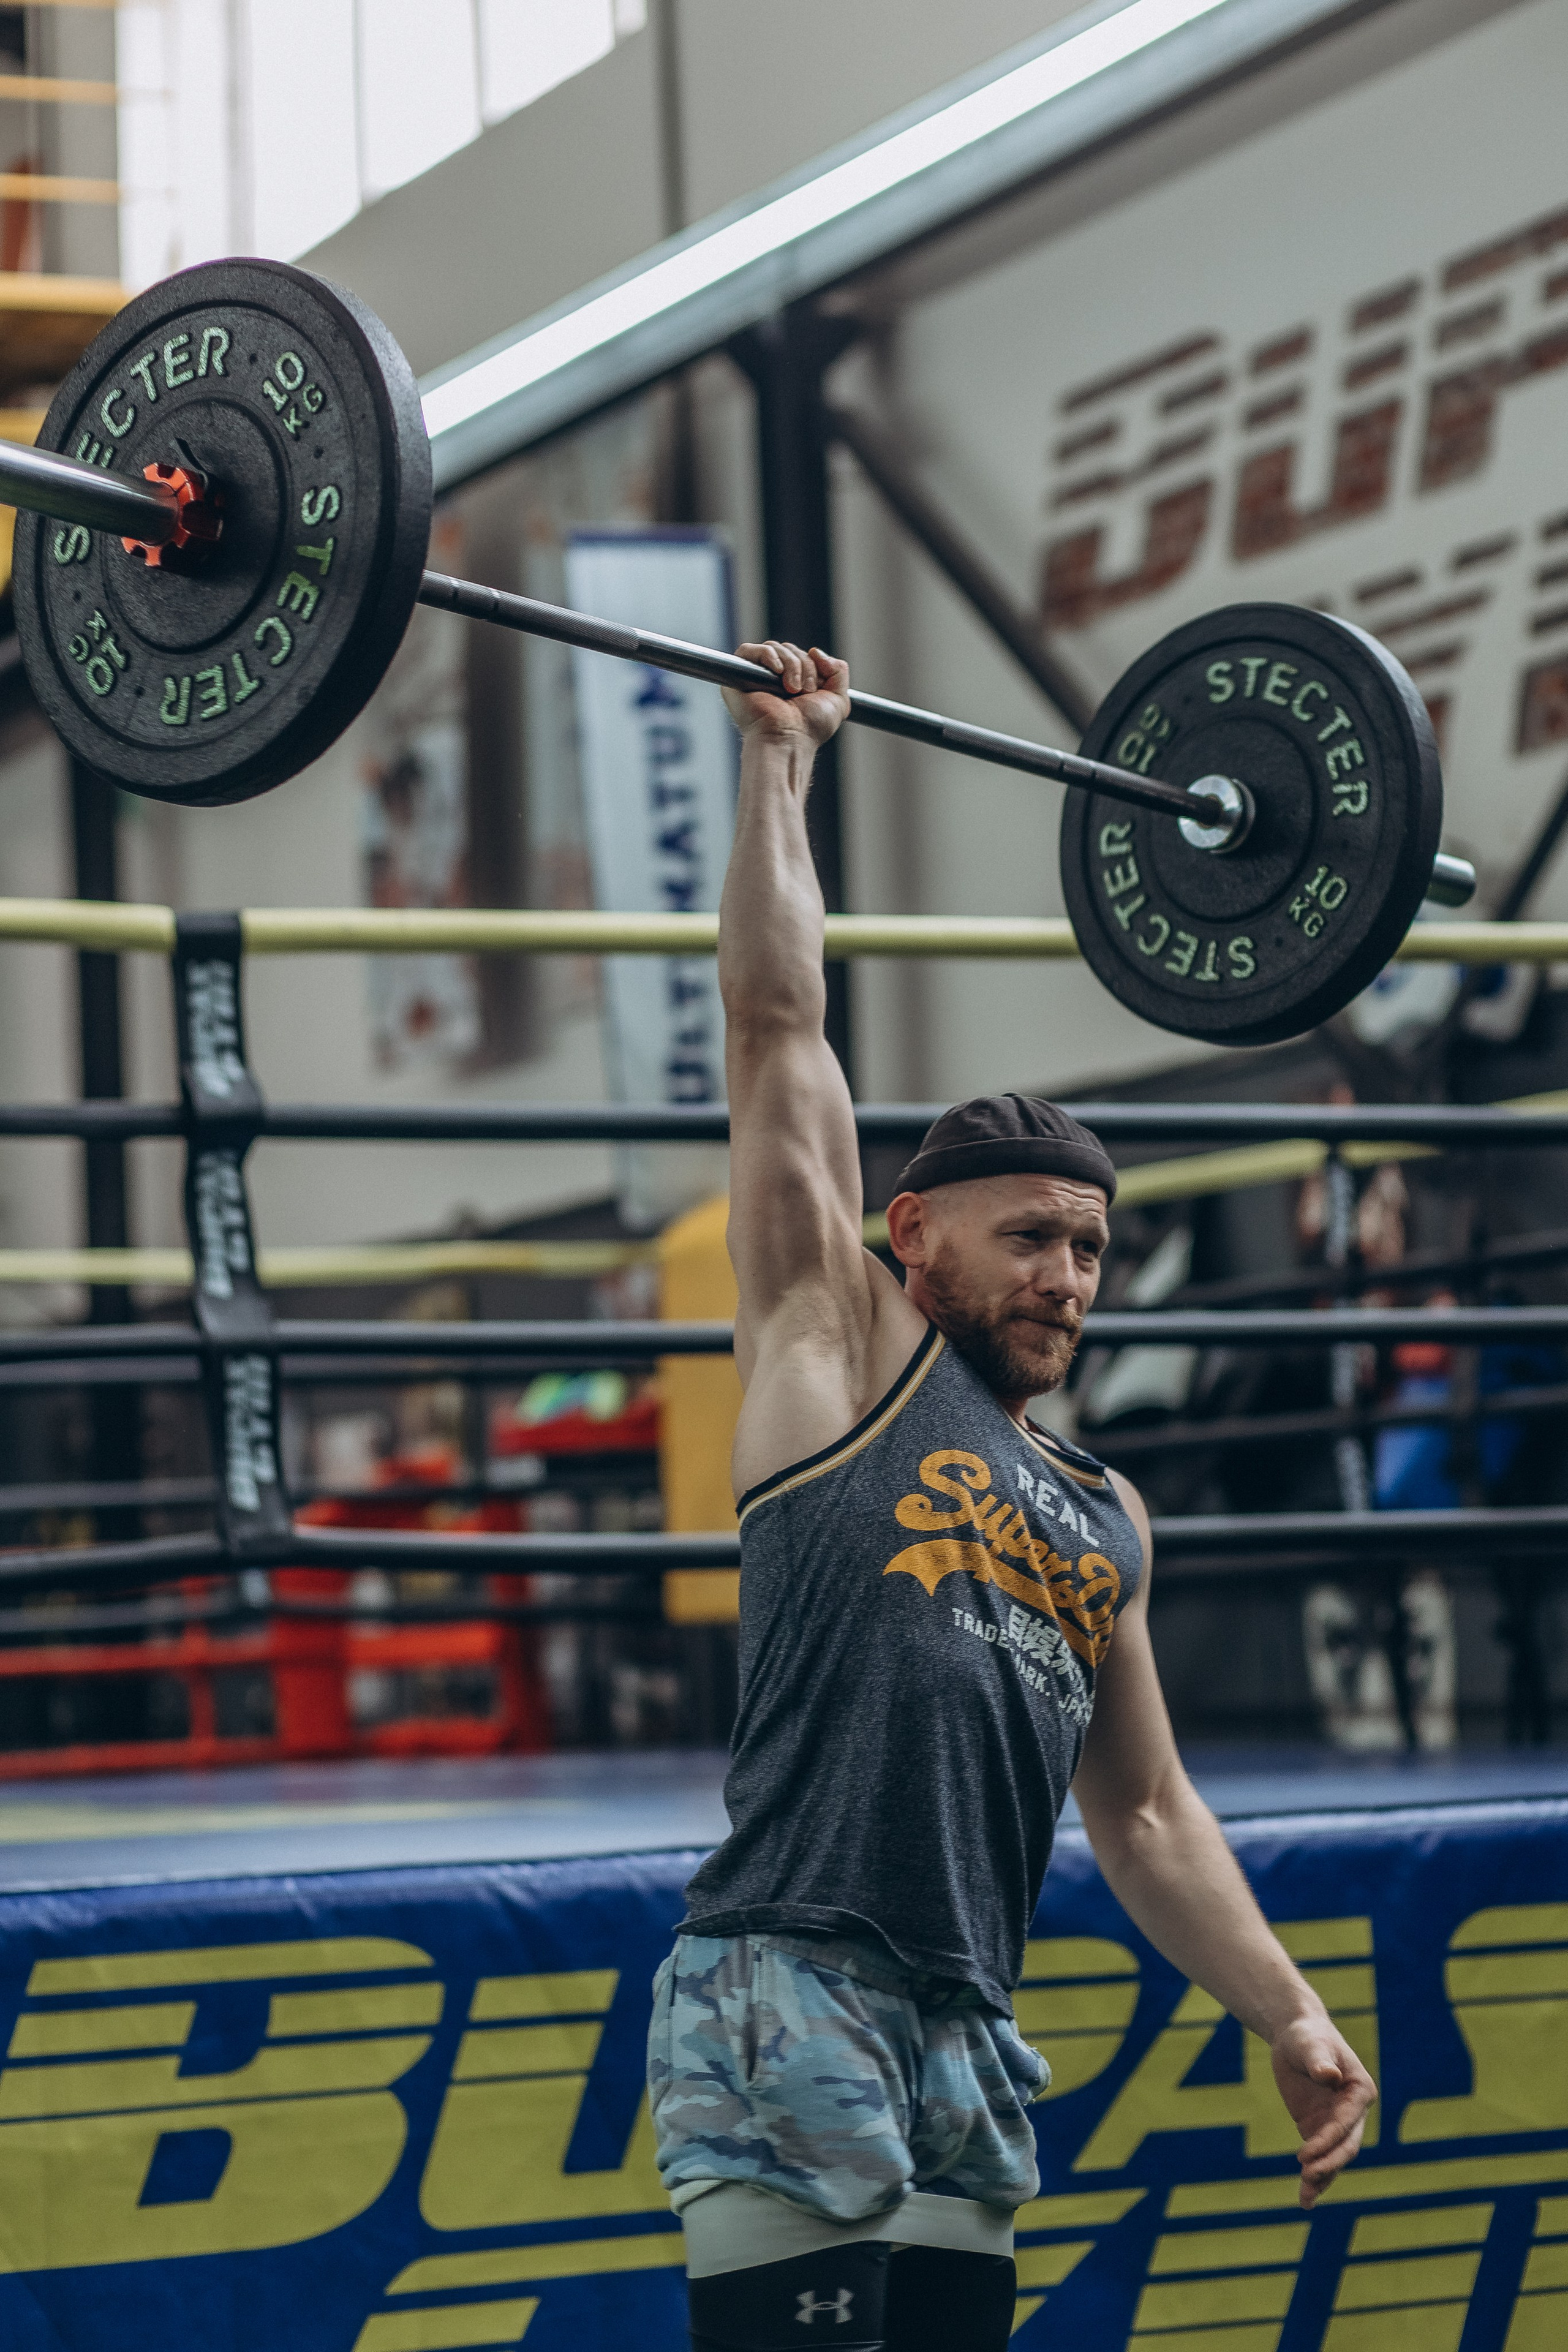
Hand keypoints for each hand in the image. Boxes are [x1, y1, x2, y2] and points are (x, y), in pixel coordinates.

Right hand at [722, 640, 849, 745]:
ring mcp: (754, 677)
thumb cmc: (810, 727)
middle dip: (804, 665)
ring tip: (791, 689)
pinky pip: (747, 650)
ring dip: (791, 665)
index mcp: (793, 681)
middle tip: (804, 691)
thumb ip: (838, 671)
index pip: (802, 654)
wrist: (790, 740)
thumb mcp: (838, 699)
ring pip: (774, 647)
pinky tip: (777, 672)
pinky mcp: (737, 677)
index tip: (815, 688)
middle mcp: (773, 678)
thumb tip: (815, 651)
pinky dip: (767, 655)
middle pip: (789, 648)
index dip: (813, 664)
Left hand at [1270, 2014, 1377, 2207]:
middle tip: (1307, 2176)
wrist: (1296, 2036)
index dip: (1327, 2140)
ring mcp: (1337, 2123)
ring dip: (1322, 2178)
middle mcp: (1354, 2111)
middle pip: (1346, 2145)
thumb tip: (1328, 2076)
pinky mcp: (1319, 2129)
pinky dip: (1314, 2177)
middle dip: (1329, 2163)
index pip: (1347, 2121)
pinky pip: (1320, 2157)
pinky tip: (1305, 2199)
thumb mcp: (1311, 2044)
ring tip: (1305, 2198)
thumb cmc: (1308, 2035)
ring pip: (1335, 2157)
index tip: (1305, 2154)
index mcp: (1361, 2090)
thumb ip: (1320, 2060)